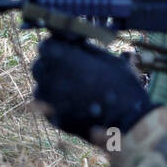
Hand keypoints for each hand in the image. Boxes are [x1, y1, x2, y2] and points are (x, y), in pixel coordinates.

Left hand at [31, 37, 153, 142]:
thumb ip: (88, 50)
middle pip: (40, 65)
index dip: (57, 47)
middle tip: (71, 70)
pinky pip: (47, 106)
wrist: (126, 121)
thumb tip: (79, 46)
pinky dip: (56, 103)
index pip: (46, 45)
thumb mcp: (109, 58)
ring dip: (53, 85)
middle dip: (52, 66)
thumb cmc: (121, 84)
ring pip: (42, 86)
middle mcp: (47, 75)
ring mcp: (47, 98)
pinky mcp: (51, 117)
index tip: (68, 51)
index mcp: (59, 55)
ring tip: (74, 89)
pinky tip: (75, 104)